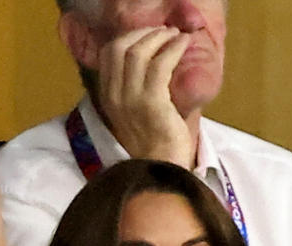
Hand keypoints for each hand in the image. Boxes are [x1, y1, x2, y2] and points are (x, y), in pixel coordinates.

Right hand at [97, 26, 193, 167]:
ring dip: (160, 37)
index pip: (108, 53)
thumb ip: (135, 85)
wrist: (161, 167)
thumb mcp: (136, 110)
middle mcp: (114, 96)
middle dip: (145, 33)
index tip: (149, 35)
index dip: (130, 36)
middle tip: (165, 32)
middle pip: (121, 47)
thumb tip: (150, 53)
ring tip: (176, 36)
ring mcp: (131, 100)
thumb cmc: (155, 139)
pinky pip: (160, 64)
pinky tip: (183, 45)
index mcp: (108, 96)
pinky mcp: (152, 103)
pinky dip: (173, 48)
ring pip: (139, 52)